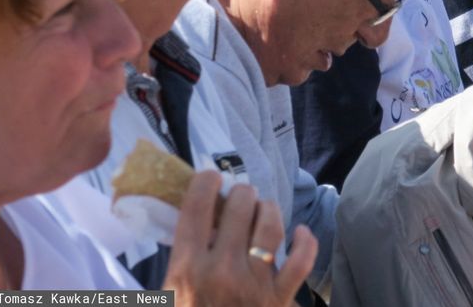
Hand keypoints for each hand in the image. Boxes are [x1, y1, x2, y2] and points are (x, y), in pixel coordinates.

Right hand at [164, 173, 315, 306]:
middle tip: (239, 197)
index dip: (205, 182)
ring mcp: (254, 283)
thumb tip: (184, 227)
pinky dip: (306, 242)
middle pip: (240, 206)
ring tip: (261, 210)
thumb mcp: (166, 298)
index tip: (210, 178)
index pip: (196, 208)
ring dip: (268, 210)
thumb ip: (177, 264)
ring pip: (271, 225)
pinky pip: (302, 261)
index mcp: (187, 269)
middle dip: (241, 194)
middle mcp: (222, 270)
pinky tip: (301, 233)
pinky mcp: (280, 298)